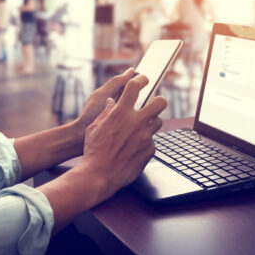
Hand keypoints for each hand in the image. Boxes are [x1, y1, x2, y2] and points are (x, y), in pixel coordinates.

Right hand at [78, 74, 166, 200]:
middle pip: (160, 102)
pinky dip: (145, 141)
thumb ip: (106, 113)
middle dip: (158, 100)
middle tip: (152, 105)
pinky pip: (152, 140)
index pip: (135, 86)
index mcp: (120, 113)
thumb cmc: (93, 150)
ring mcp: (145, 137)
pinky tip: (134, 147)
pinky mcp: (149, 150)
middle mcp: (136, 122)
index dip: (140, 80)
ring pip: (158, 122)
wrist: (99, 175)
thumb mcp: (94, 128)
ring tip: (140, 129)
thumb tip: (113, 102)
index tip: (142, 80)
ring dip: (151, 122)